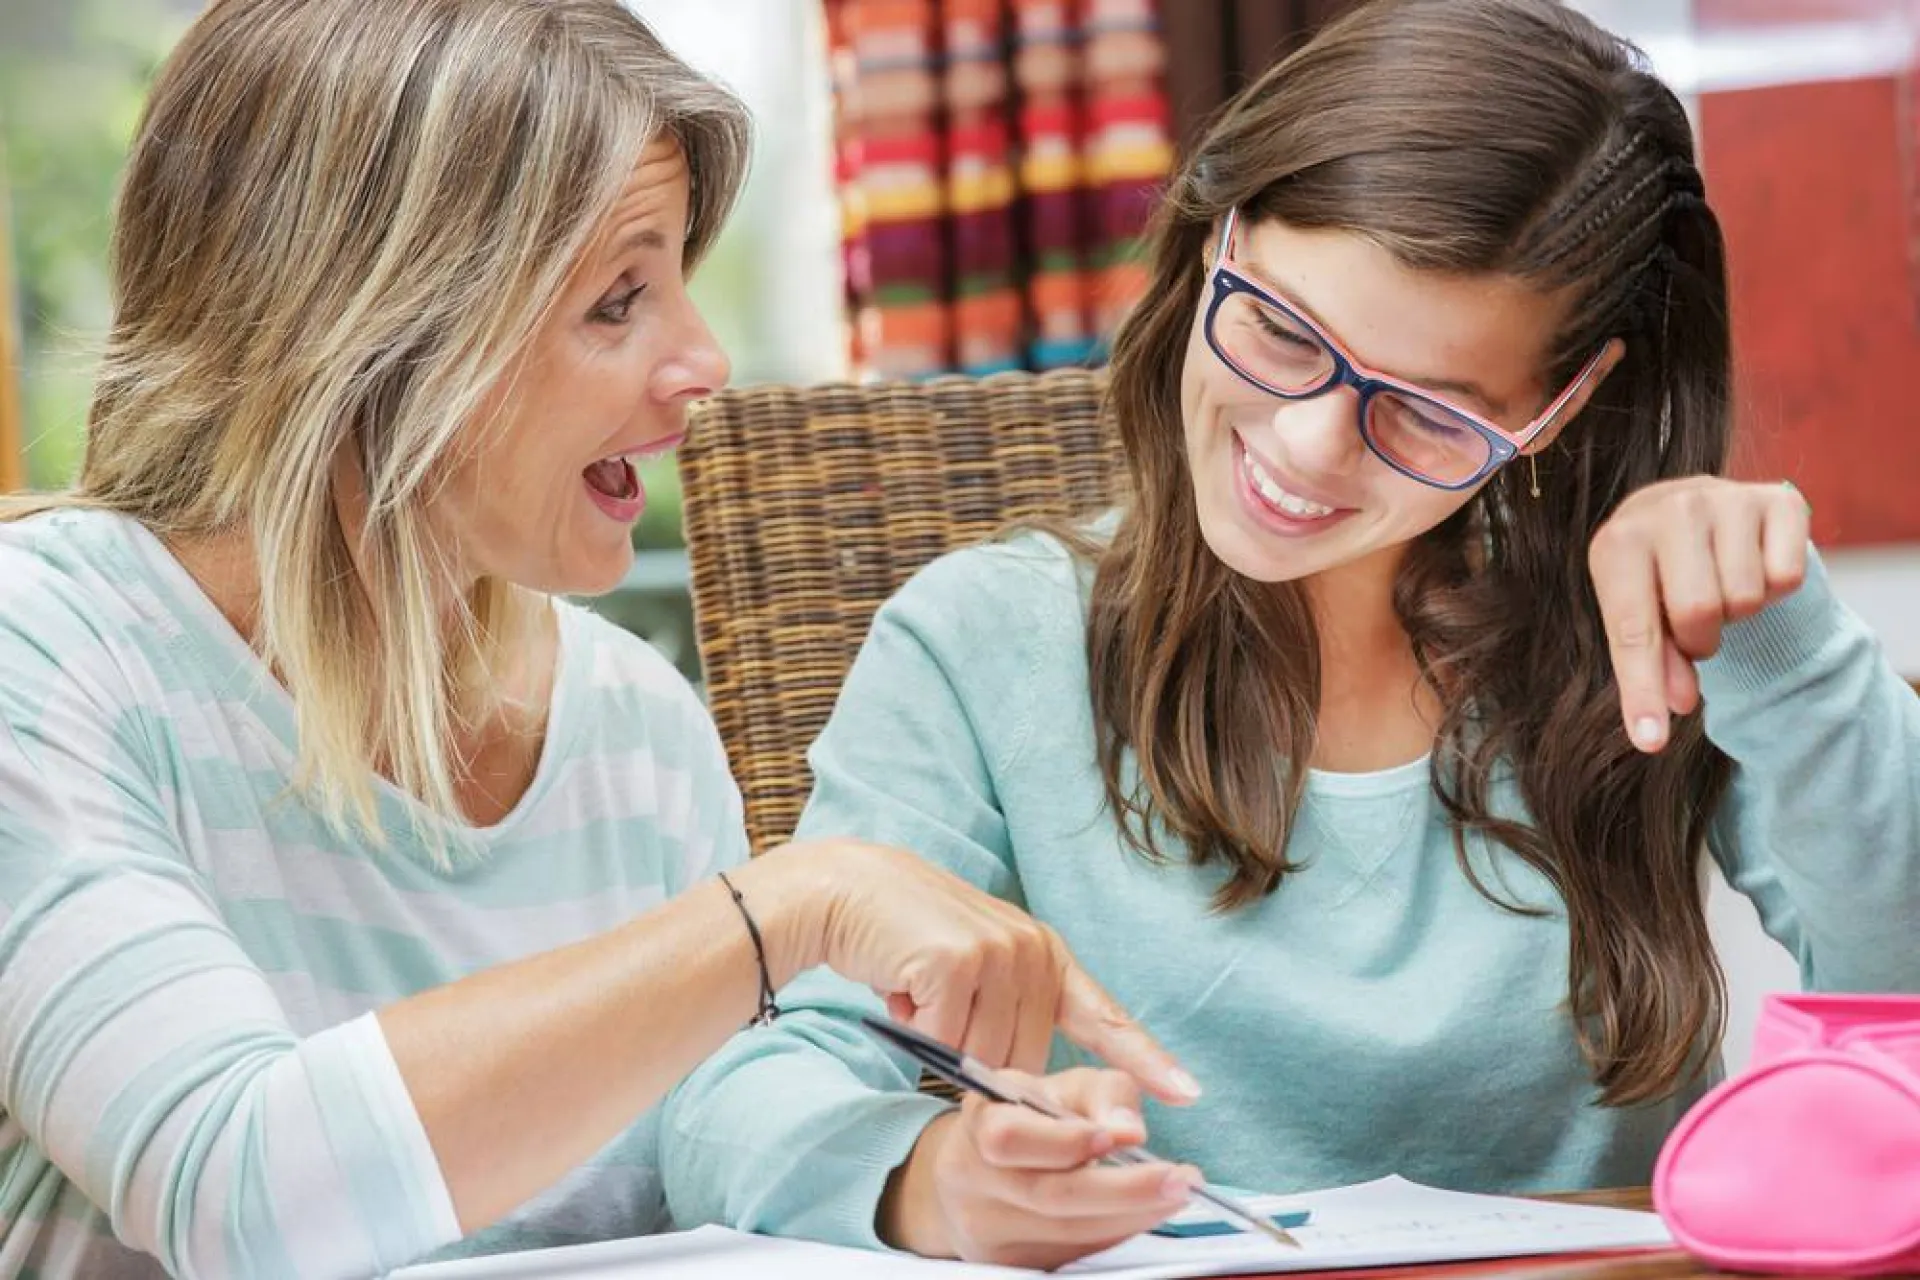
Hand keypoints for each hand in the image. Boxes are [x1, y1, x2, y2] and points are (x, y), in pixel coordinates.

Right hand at [746, 840, 1199, 1104]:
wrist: (849, 891)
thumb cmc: (910, 942)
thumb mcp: (977, 973)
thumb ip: (1010, 1018)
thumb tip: (1023, 1092)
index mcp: (1047, 957)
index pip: (1104, 1016)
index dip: (1145, 1059)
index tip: (1188, 1093)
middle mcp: (1034, 951)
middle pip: (1024, 1064)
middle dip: (978, 1061)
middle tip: (939, 1014)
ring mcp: (1000, 953)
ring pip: (983, 1059)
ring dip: (941, 1043)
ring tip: (919, 993)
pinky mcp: (959, 962)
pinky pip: (943, 1041)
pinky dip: (915, 1028)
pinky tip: (901, 987)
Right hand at [880, 1067, 1200, 1266]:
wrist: (978, 1170)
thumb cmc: (1031, 1116)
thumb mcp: (1063, 1085)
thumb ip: (1102, 1094)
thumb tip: (1129, 1131)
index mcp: (981, 1120)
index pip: (1011, 1138)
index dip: (1064, 1142)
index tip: (1119, 1139)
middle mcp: (973, 1178)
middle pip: (1050, 1195)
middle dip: (1125, 1190)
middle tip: (1181, 1180)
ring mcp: (988, 1228)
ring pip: (1069, 1232)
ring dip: (1133, 1215)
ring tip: (1178, 1194)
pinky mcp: (1010, 1262)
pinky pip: (1073, 1252)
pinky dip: (1117, 1232)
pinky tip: (1146, 1213)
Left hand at [1588, 476, 1807, 752]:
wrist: (1688, 511)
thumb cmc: (1652, 575)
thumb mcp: (1636, 615)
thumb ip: (1649, 664)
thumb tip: (1680, 705)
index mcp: (1618, 541)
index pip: (1633, 630)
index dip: (1643, 691)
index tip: (1650, 741)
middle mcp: (1671, 508)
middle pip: (1700, 613)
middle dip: (1700, 641)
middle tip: (1693, 629)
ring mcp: (1727, 497)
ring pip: (1747, 597)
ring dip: (1738, 614)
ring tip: (1718, 589)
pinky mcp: (1779, 499)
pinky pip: (1787, 577)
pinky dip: (1775, 589)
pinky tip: (1751, 566)